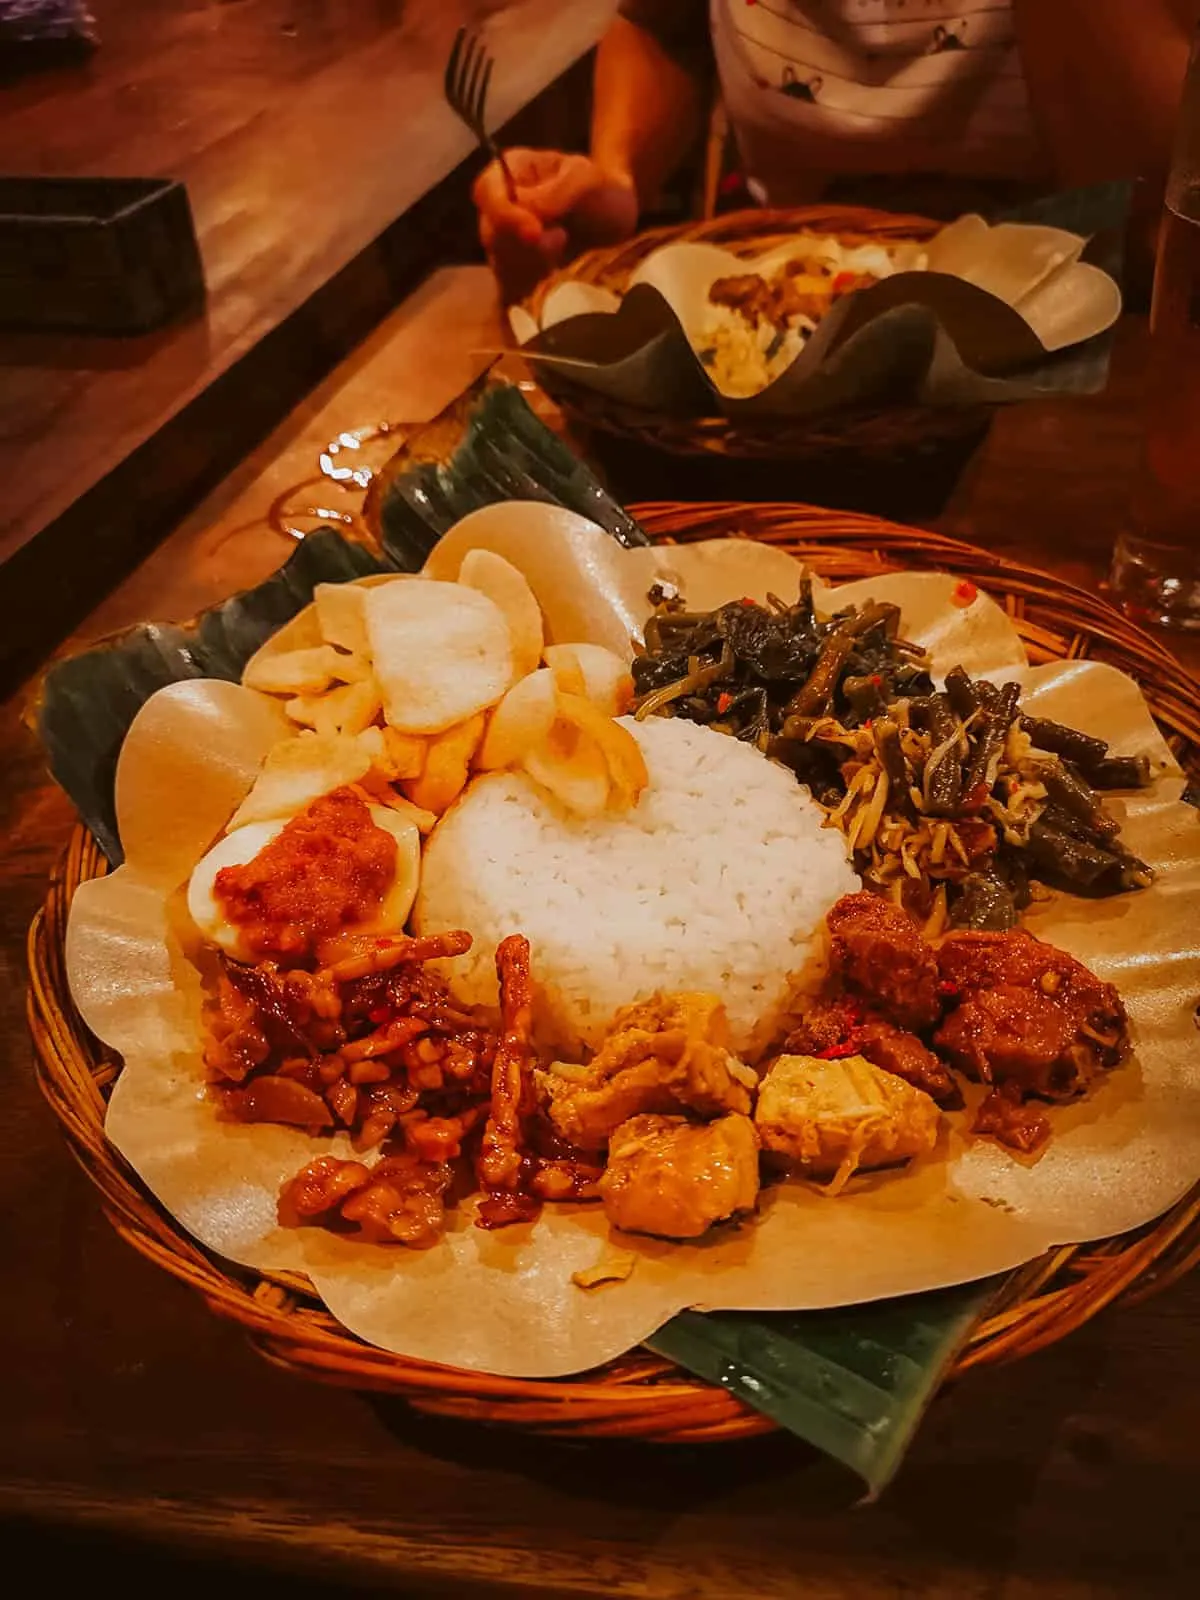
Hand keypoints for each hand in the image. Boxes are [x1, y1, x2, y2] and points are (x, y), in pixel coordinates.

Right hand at [472, 147, 637, 301]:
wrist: (619, 222)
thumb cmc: (602, 191)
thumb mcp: (587, 180)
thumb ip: (557, 191)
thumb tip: (527, 209)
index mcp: (510, 170)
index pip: (486, 192)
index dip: (505, 215)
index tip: (536, 232)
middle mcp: (500, 206)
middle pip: (491, 233)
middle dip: (526, 244)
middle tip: (562, 239)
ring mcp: (505, 242)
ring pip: (500, 262)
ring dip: (533, 264)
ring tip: (564, 251)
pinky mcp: (517, 272)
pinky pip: (512, 286)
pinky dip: (535, 284)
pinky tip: (557, 273)